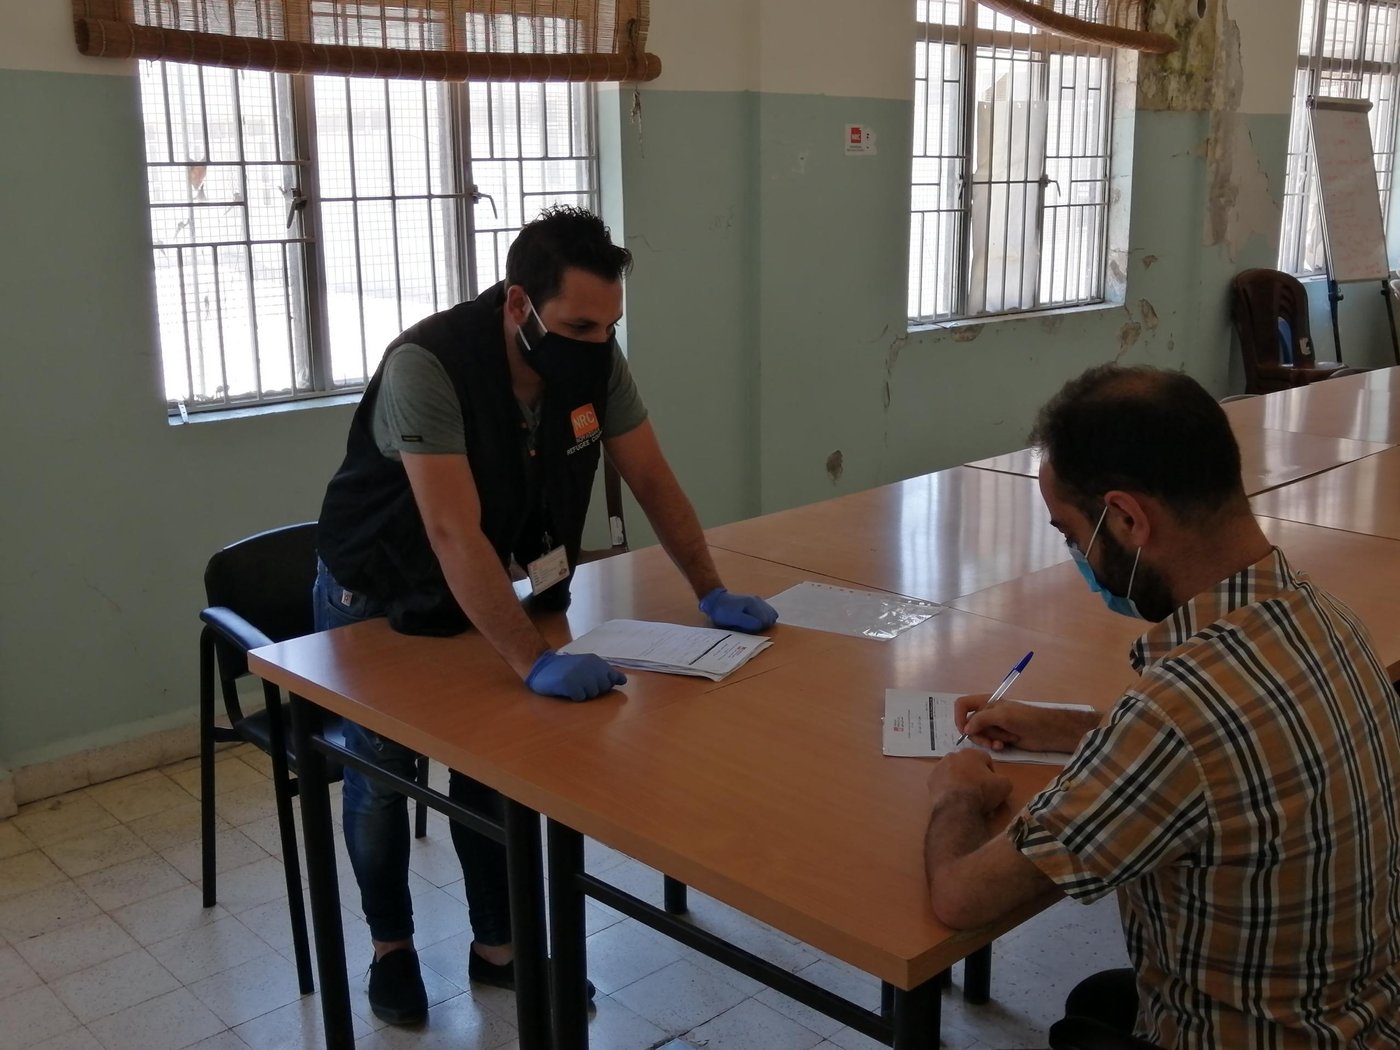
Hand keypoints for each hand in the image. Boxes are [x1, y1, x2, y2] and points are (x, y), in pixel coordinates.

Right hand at [525, 651, 625, 701]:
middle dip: (594, 689)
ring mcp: (580, 674)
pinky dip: (574, 697)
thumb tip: (623, 681)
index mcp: (595, 661)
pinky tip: (566, 690)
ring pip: (592, 694)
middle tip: (579, 683)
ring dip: (583, 693)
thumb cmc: (565, 668)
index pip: (612, 677)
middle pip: (603, 687)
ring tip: (572, 685)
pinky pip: (580, 698)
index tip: (592, 682)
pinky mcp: (570, 684)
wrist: (540, 666)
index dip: (605, 683)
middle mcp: (589, 666)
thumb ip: (604, 672)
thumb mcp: (586, 666)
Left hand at [699, 588, 777, 632]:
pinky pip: (768, 613)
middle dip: (762, 625)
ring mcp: (758, 601)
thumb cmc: (723, 611)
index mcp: (753, 604)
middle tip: (750, 627)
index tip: (749, 629)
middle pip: (770, 618)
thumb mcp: (733, 618)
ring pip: (771, 615)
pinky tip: (755, 620)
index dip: (758, 628)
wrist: (717, 601)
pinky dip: (764, 618)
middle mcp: (758, 601)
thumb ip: (747, 622)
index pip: (765, 620)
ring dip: (764, 622)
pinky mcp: (757, 603)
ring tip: (752, 624)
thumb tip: (760, 625)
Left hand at [927, 750, 1010, 814]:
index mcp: (972, 753)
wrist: (957, 806)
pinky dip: (947, 787)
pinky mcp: (931, 779)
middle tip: (978, 790)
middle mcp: (954, 755)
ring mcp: (940, 766)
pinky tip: (953, 797)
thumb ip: (1003, 779)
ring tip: (964, 795)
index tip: (992, 785)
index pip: (985, 759)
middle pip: (968, 764)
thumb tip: (998, 781)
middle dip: (973, 774)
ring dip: (959, 779)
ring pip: (953, 771)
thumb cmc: (982, 792)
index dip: (991, 773)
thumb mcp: (1004, 785)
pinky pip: (942, 781)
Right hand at [955, 694, 1091, 752]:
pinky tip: (1003, 746)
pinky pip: (988, 743)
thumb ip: (980, 720)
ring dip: (988, 741)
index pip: (962, 705)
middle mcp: (987, 713)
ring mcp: (994, 726)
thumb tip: (965, 730)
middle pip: (969, 724)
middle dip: (978, 734)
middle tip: (989, 741)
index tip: (964, 730)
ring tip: (1001, 743)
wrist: (1047, 731)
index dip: (959, 717)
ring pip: (979, 736)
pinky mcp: (1000, 738)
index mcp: (985, 702)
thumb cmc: (1025, 718)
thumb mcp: (1001, 715)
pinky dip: (994, 745)